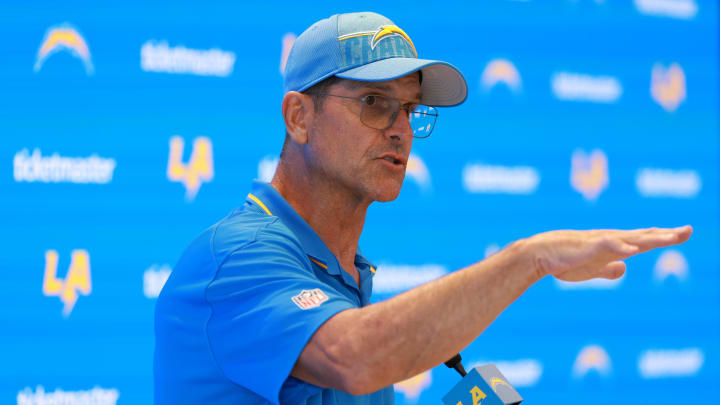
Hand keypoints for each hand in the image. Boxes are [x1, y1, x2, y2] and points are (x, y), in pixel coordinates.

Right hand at [528, 226, 692, 281]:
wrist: (540, 255)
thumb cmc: (563, 261)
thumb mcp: (591, 270)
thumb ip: (608, 269)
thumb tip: (624, 268)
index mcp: (613, 247)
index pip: (644, 240)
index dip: (664, 237)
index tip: (684, 233)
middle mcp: (611, 240)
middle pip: (643, 236)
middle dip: (666, 234)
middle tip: (688, 230)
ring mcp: (600, 241)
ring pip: (630, 238)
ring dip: (651, 238)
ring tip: (670, 238)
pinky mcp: (587, 246)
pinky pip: (607, 245)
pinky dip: (621, 246)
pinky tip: (633, 250)